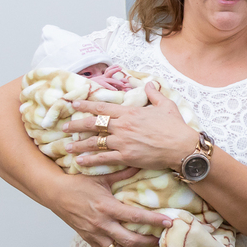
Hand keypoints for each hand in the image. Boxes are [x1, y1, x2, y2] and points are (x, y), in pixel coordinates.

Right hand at [46, 168, 171, 246]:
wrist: (55, 193)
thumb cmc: (78, 184)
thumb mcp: (101, 177)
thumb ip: (122, 173)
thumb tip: (140, 164)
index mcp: (106, 207)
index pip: (135, 217)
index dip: (153, 221)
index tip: (168, 223)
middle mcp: (101, 224)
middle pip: (129, 240)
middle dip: (148, 242)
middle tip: (163, 241)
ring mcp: (94, 234)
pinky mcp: (89, 240)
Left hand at [65, 83, 197, 171]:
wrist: (182, 147)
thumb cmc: (176, 127)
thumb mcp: (166, 105)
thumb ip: (154, 94)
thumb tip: (149, 84)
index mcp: (129, 112)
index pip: (102, 107)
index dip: (86, 105)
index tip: (73, 104)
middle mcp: (122, 126)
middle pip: (93, 124)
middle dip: (76, 125)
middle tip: (63, 127)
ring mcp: (123, 141)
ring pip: (94, 142)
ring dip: (79, 145)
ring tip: (67, 147)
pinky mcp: (127, 156)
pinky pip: (104, 158)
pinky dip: (91, 160)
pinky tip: (80, 162)